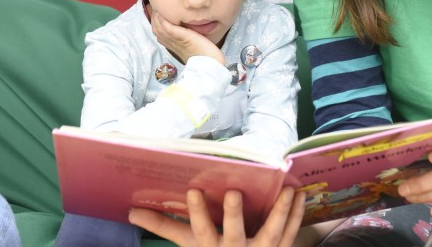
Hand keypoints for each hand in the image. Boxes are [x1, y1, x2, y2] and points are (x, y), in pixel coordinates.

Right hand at [129, 188, 304, 246]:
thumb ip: (164, 225)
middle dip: (234, 216)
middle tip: (233, 192)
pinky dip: (296, 215)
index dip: (197, 214)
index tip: (192, 190)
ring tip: (285, 189)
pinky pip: (291, 233)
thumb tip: (131, 211)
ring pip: (272, 233)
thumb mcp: (189, 243)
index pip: (201, 233)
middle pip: (235, 235)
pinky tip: (300, 194)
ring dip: (279, 211)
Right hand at [150, 6, 224, 65]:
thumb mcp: (192, 43)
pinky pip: (168, 28)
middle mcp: (171, 44)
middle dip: (155, 16)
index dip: (156, 21)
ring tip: (159, 7)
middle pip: (156, 28)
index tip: (158, 11)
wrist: (210, 64)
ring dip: (157, 16)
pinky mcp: (183, 38)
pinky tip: (164, 13)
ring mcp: (176, 41)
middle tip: (157, 6)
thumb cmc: (205, 54)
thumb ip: (186, 35)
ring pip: (159, 28)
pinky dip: (164, 20)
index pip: (158, 31)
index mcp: (173, 45)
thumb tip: (185, 24)